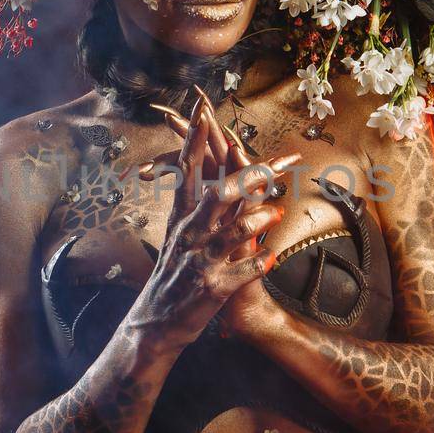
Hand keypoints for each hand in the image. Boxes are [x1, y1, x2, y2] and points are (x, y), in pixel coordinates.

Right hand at [126, 87, 297, 352]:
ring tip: (278, 211)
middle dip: (249, 176)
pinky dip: (259, 264)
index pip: (185, 170)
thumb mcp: (179, 236)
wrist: (155, 323)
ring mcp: (202, 260)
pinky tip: (272, 258)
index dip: (194, 140)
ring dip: (261, 219)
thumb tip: (221, 177)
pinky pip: (242, 271)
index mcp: (181, 217)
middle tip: (275, 163)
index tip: (201, 109)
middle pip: (218, 194)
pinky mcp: (213, 287)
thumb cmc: (174, 275)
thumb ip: (199, 207)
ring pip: (235, 230)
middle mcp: (190, 233)